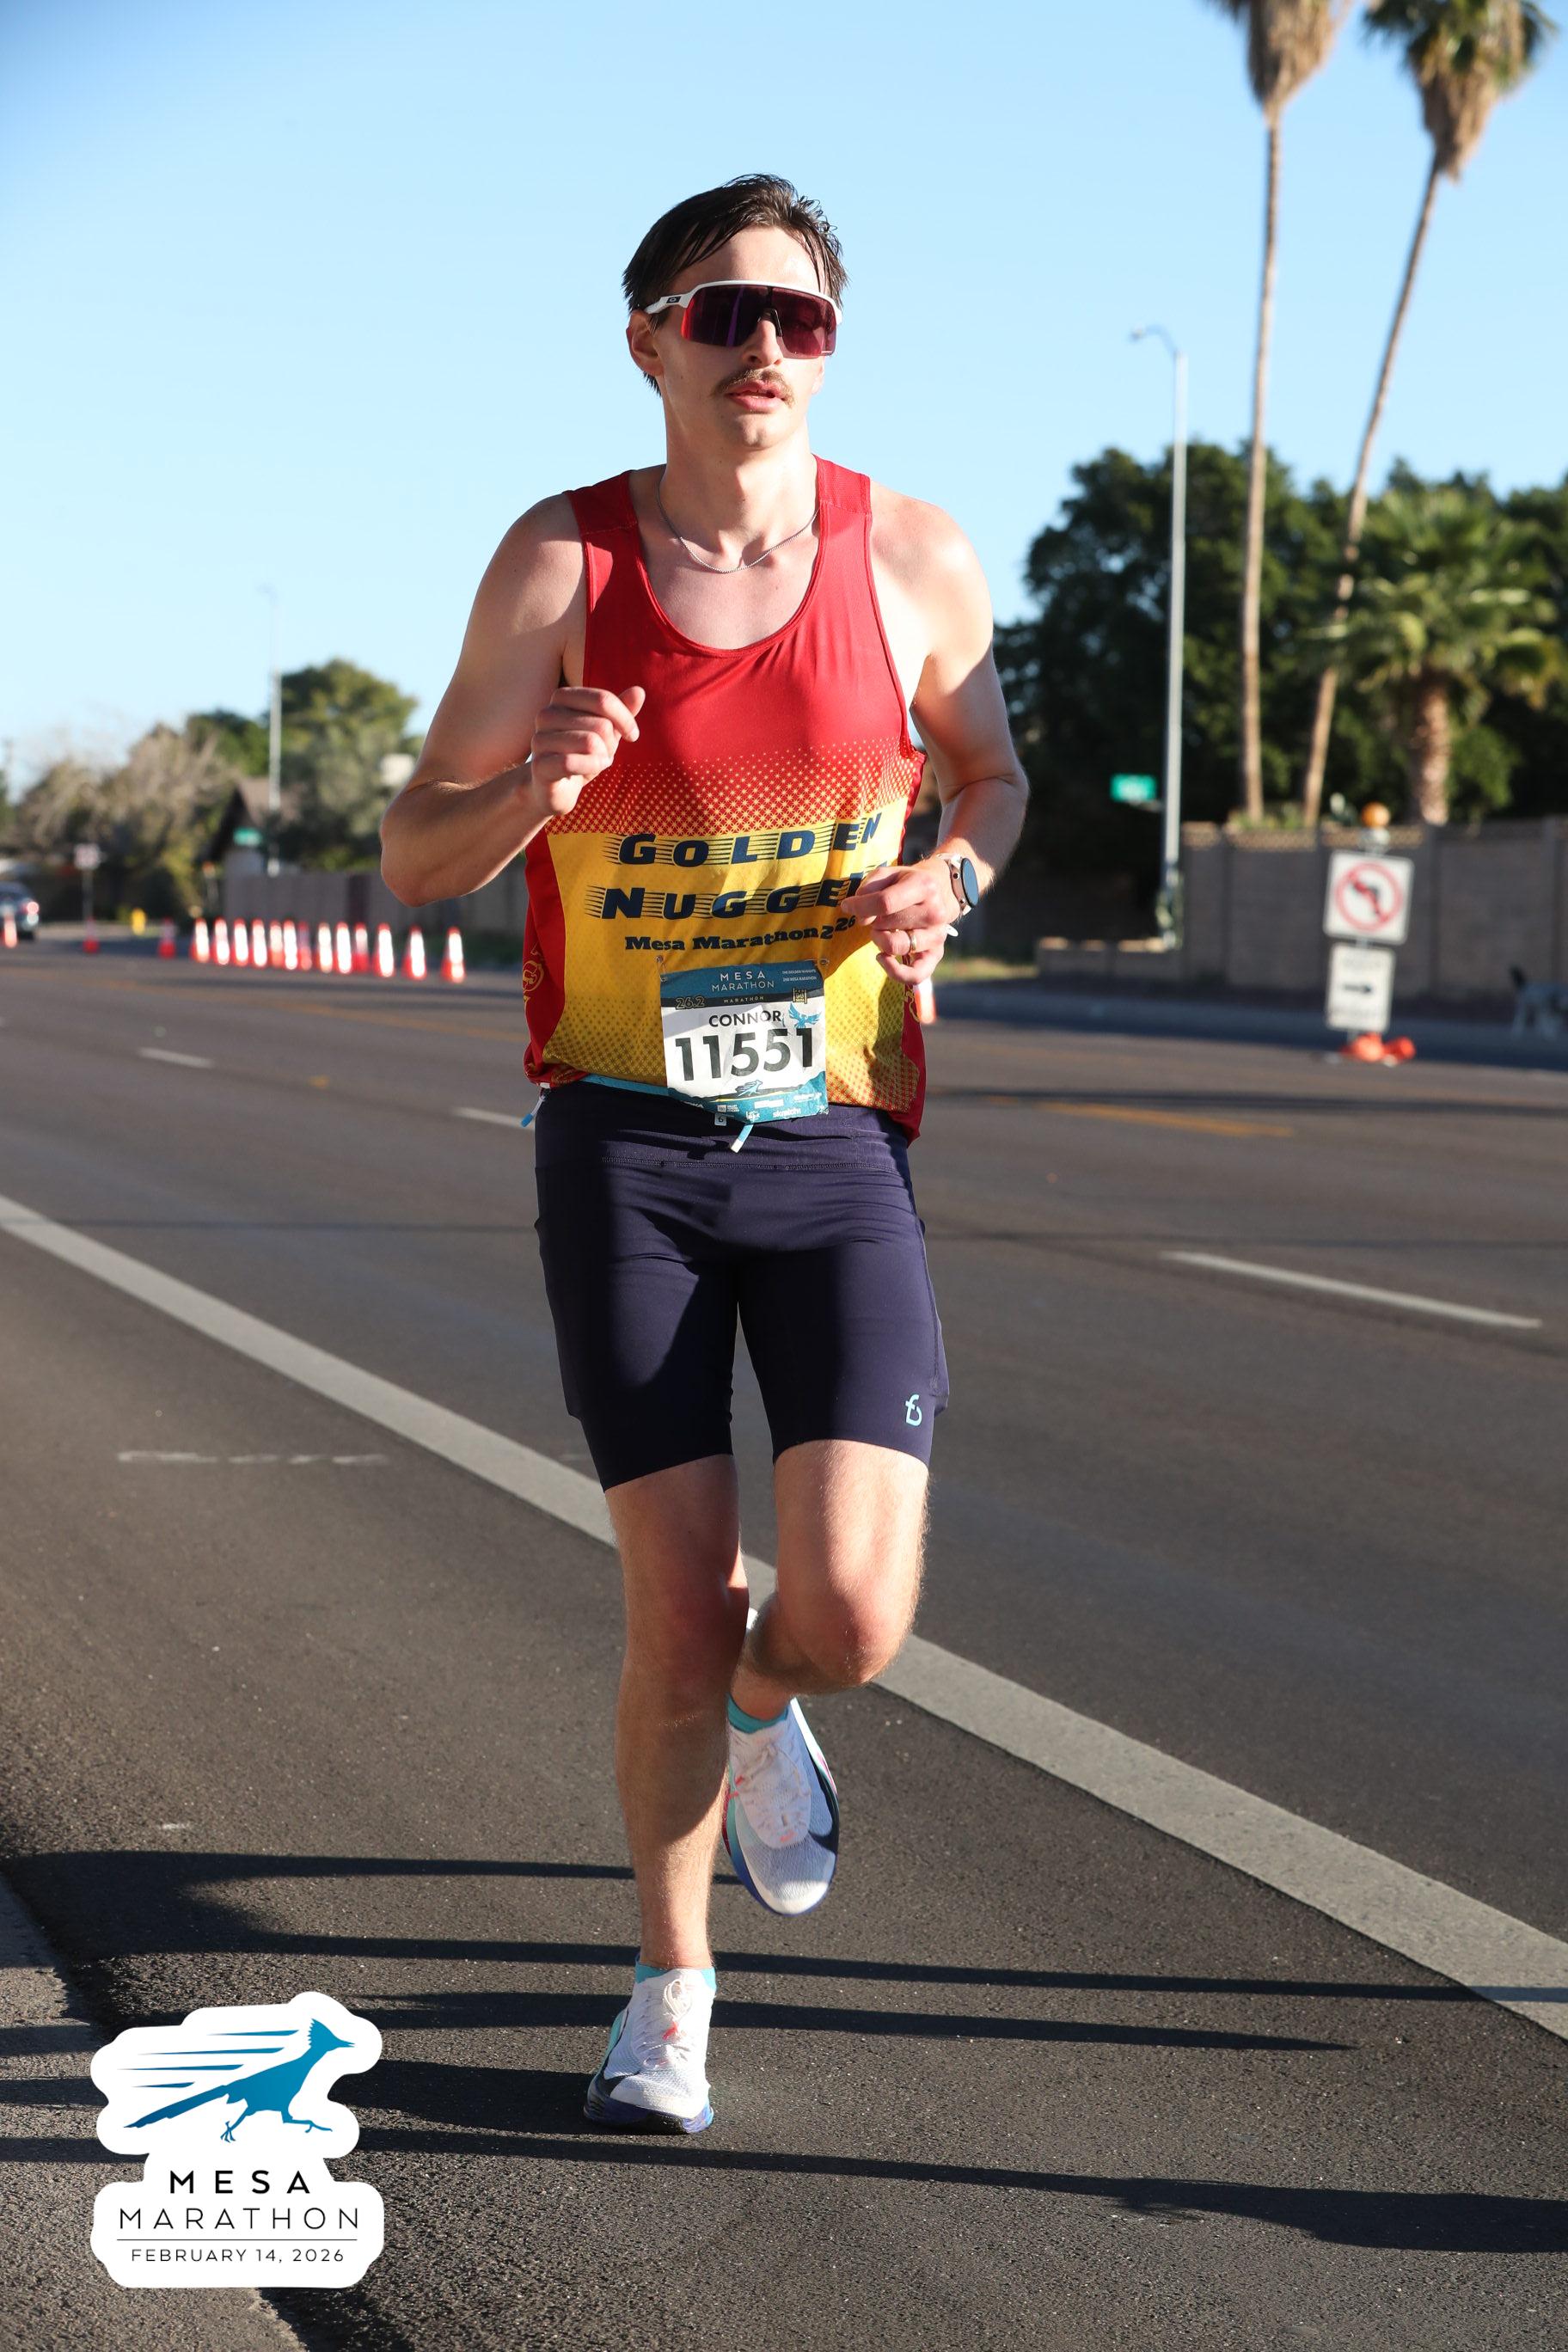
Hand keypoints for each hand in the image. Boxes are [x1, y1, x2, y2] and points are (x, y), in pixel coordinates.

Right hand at [520, 684, 645, 817]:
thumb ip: (620, 711)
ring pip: (590, 743)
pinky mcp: (539, 765)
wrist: (554, 787)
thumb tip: (639, 691)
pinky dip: (591, 767)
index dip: (625, 719)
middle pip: (601, 725)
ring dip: (602, 758)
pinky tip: (592, 770)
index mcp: (562, 698)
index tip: (633, 735)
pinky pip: (572, 762)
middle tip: (604, 754)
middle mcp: (547, 714)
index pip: (603, 699)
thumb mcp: (605, 731)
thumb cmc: (581, 753)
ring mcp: (540, 739)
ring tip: (596, 763)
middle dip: (611, 744)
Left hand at [841, 857, 958, 984]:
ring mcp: (937, 935)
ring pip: (896, 946)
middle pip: (887, 924)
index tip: (848, 906)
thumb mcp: (888, 873)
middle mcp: (935, 912)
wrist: (940, 891)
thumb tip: (860, 916)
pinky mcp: (936, 953)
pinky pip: (916, 974)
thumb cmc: (907, 883)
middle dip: (872, 920)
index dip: (861, 906)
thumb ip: (869, 888)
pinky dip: (895, 972)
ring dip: (879, 939)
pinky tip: (882, 958)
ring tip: (881, 930)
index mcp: (924, 886)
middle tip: (874, 915)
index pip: (885, 902)